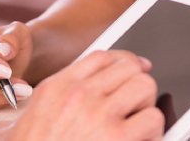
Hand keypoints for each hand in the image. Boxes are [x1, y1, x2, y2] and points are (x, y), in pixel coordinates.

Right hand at [1, 51, 163, 140]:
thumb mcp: (36, 117)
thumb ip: (63, 96)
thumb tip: (100, 83)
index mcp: (56, 88)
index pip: (102, 57)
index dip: (124, 62)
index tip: (134, 70)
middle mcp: (78, 96)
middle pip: (129, 67)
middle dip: (135, 86)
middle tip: (132, 107)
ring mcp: (99, 116)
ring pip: (145, 87)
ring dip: (145, 107)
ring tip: (137, 126)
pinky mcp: (119, 138)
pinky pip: (153, 119)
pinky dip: (153, 132)